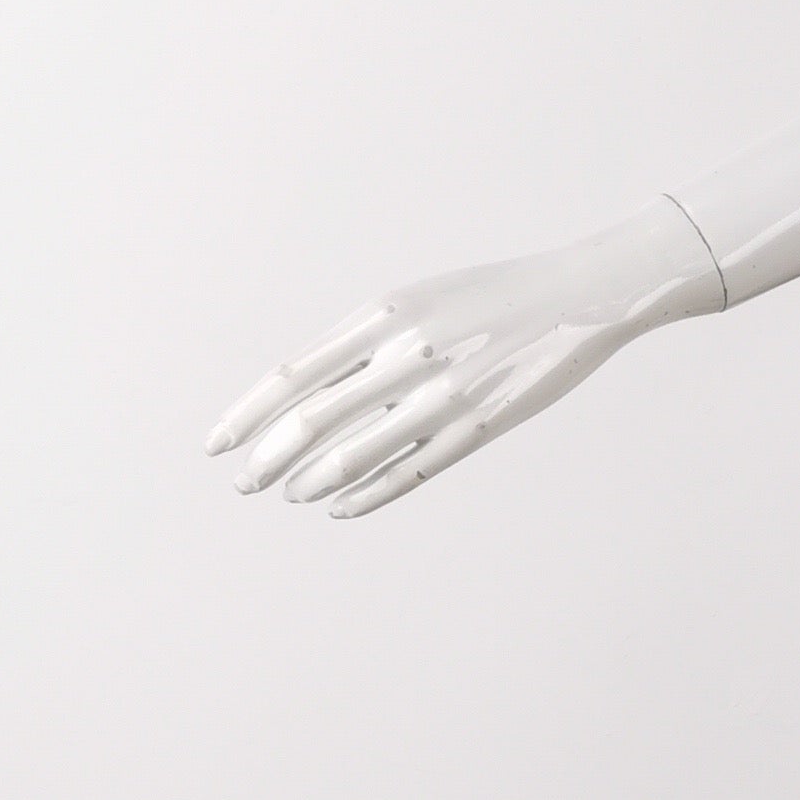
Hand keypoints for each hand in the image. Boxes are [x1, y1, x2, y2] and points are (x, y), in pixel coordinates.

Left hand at [206, 198, 724, 518]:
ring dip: (311, 481)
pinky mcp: (483, 424)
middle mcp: (410, 354)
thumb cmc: (493, 296)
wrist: (583, 293)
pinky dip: (368, 495)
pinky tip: (342, 506)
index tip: (216, 446)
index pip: (292, 377)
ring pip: (356, 454)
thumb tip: (302, 397)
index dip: (245, 417)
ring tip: (291, 495)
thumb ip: (365, 344)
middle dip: (267, 459)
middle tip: (244, 483)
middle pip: (312, 422)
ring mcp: (448, 393)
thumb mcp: (420, 301)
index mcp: (386, 315)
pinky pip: (411, 470)